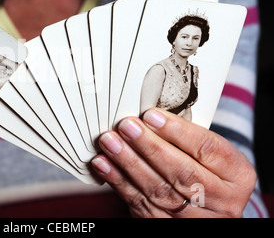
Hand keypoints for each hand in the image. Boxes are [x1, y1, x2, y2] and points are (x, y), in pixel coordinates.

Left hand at [91, 108, 255, 217]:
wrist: (206, 208)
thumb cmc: (205, 171)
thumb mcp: (211, 156)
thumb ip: (187, 140)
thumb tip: (146, 116)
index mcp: (236, 175)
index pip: (207, 149)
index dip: (177, 131)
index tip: (151, 115)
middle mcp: (221, 200)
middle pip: (182, 172)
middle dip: (149, 146)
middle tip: (126, 126)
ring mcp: (194, 218)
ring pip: (158, 190)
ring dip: (128, 163)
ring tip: (110, 142)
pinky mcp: (166, 225)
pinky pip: (139, 203)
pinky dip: (118, 182)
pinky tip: (104, 164)